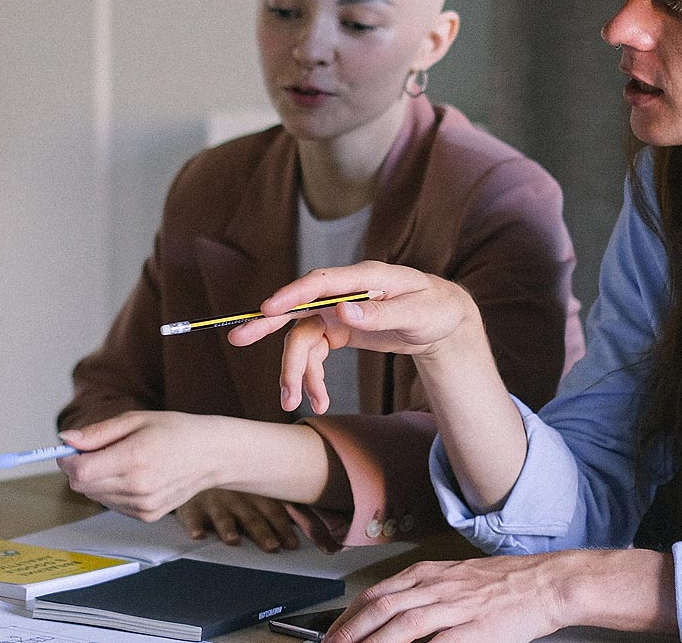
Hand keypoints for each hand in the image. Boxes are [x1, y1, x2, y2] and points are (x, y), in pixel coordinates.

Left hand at [56, 411, 231, 521]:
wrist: (211, 455)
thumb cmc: (176, 431)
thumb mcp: (136, 420)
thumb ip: (98, 433)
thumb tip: (65, 440)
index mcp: (135, 458)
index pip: (81, 472)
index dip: (68, 460)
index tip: (71, 449)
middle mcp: (138, 487)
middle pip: (83, 486)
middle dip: (81, 468)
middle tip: (98, 449)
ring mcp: (143, 505)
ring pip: (95, 496)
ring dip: (98, 479)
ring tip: (123, 459)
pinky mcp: (147, 515)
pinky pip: (112, 504)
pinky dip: (113, 490)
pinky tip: (133, 475)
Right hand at [175, 488, 299, 552]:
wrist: (193, 462)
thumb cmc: (229, 483)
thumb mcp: (251, 485)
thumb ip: (270, 501)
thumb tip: (297, 520)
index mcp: (254, 494)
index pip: (272, 512)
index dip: (283, 528)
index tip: (292, 546)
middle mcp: (235, 497)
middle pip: (250, 517)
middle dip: (261, 532)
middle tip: (272, 546)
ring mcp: (212, 501)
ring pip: (222, 516)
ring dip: (228, 528)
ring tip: (233, 540)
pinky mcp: (191, 505)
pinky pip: (191, 516)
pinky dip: (194, 525)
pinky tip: (198, 534)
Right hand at [228, 262, 480, 414]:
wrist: (443, 321)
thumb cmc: (436, 309)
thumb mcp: (419, 313)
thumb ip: (382, 313)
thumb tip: (344, 311)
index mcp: (366, 278)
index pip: (321, 283)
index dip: (292, 295)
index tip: (267, 309)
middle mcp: (344, 293)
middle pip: (298, 307)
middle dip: (267, 325)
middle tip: (237, 338)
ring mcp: (337, 311)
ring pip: (303, 339)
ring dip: (295, 370)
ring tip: (293, 402)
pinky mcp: (337, 329)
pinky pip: (314, 353)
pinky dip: (312, 376)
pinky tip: (318, 399)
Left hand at [324, 550, 673, 641]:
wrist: (546, 582)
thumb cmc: (505, 583)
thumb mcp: (457, 577)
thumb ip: (425, 592)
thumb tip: (395, 610)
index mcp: (429, 573)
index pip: (378, 593)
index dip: (351, 614)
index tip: (335, 631)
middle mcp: (435, 587)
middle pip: (381, 609)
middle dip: (351, 631)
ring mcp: (453, 608)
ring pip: (401, 626)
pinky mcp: (473, 629)